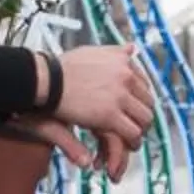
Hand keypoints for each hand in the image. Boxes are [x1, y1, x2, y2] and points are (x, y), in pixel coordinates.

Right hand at [41, 46, 154, 178]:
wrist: (45, 79)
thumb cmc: (60, 69)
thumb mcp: (91, 52)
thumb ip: (113, 52)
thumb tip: (132, 48)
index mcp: (122, 61)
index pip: (143, 83)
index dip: (139, 99)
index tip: (133, 108)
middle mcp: (125, 76)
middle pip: (148, 101)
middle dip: (142, 115)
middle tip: (134, 125)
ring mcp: (119, 95)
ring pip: (144, 118)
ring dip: (140, 129)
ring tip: (131, 137)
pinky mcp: (110, 114)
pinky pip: (132, 131)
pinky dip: (132, 141)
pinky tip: (125, 145)